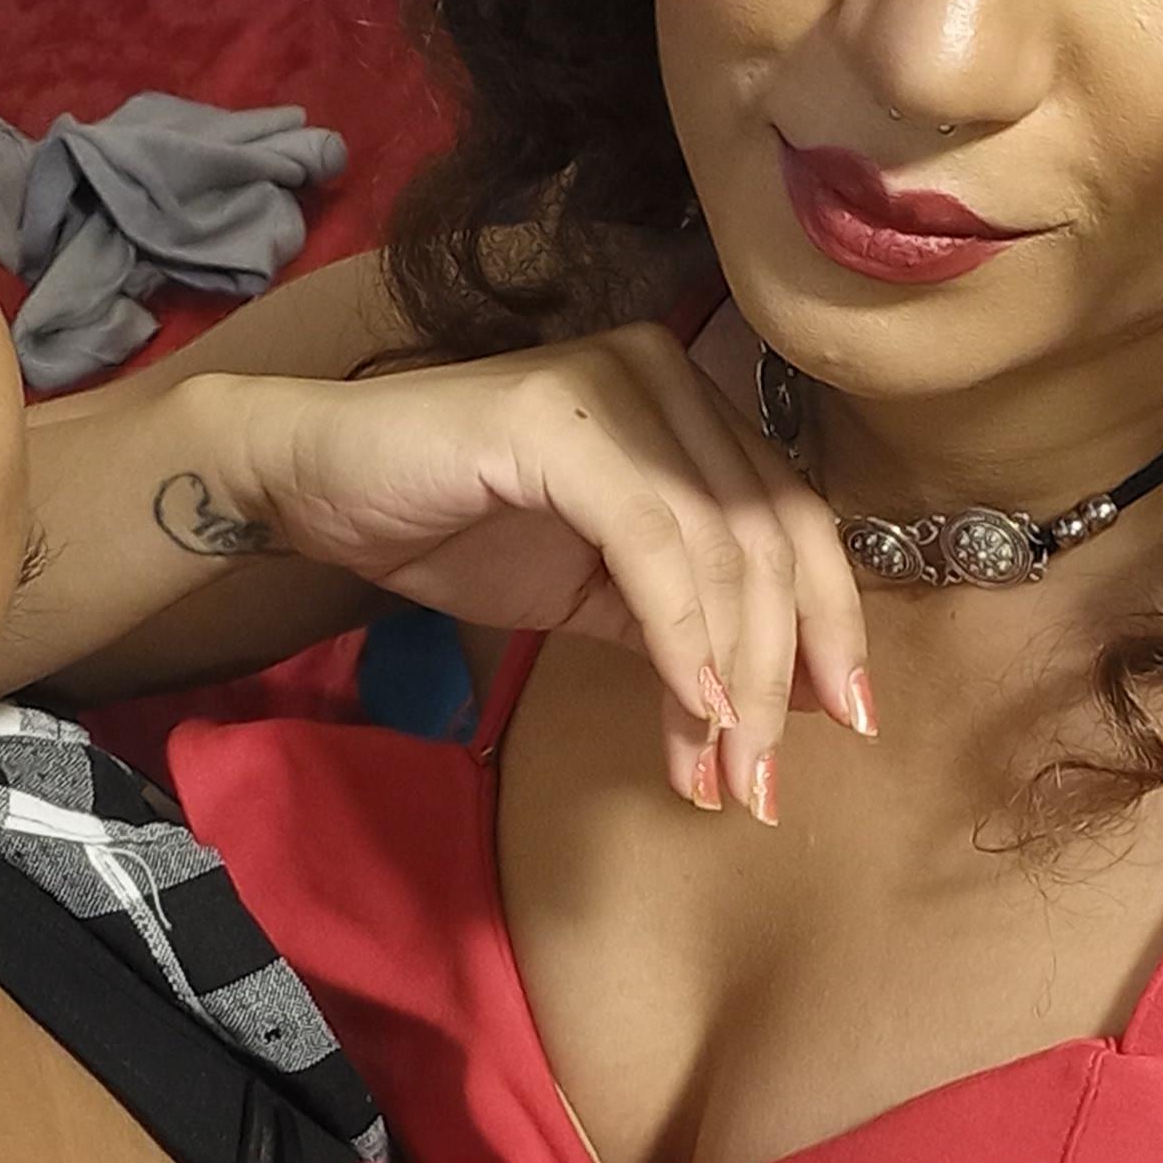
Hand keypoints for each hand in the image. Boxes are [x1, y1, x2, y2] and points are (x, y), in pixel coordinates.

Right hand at [221, 330, 871, 812]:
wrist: (315, 485)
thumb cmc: (450, 526)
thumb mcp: (590, 592)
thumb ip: (681, 628)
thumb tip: (782, 704)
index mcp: (690, 410)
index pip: (793, 521)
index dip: (831, 625)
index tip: (846, 726)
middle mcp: (670, 379)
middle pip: (771, 539)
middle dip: (784, 674)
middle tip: (768, 783)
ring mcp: (619, 386)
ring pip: (720, 549)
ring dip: (731, 679)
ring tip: (720, 773)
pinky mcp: (563, 417)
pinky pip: (652, 542)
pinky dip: (680, 634)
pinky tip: (690, 708)